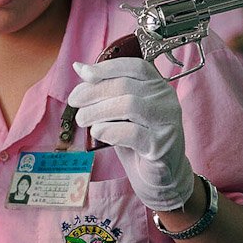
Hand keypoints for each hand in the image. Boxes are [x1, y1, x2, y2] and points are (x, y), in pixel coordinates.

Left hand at [68, 57, 193, 210]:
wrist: (161, 176)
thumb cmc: (138, 140)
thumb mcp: (122, 112)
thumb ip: (107, 91)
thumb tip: (80, 68)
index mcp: (158, 86)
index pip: (135, 66)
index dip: (107, 67)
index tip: (84, 74)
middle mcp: (166, 99)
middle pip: (125, 86)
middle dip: (94, 92)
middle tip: (75, 102)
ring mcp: (167, 122)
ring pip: (128, 105)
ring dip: (98, 111)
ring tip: (83, 119)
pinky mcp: (162, 145)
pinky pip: (132, 133)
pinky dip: (109, 131)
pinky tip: (98, 133)